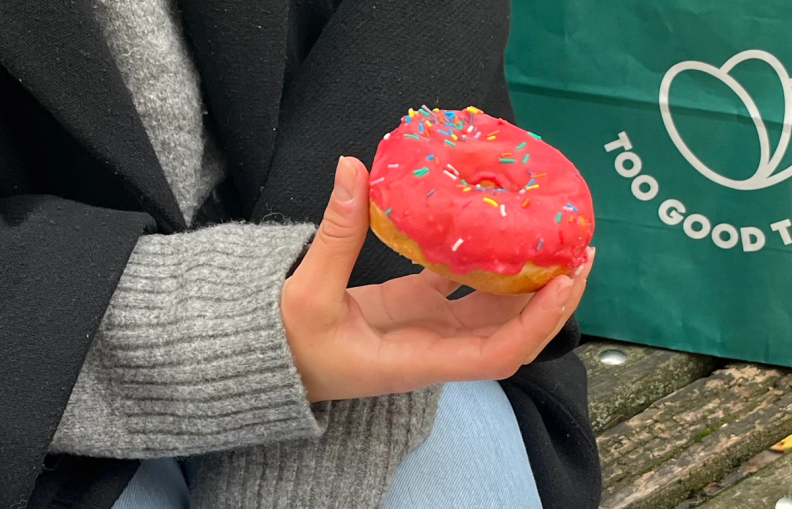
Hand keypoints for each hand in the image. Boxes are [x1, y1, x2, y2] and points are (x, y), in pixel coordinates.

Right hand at [281, 156, 593, 402]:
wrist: (269, 362)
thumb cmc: (287, 347)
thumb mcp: (307, 293)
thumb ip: (335, 233)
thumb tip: (351, 168)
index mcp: (417, 360)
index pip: (496, 354)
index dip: (536, 323)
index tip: (563, 281)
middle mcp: (435, 348)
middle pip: (511, 332)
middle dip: (550, 298)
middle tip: (577, 250)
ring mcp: (429, 328)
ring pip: (492, 310)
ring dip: (526, 281)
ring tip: (551, 238)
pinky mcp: (417, 309)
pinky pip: (462, 288)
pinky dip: (484, 264)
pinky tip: (497, 230)